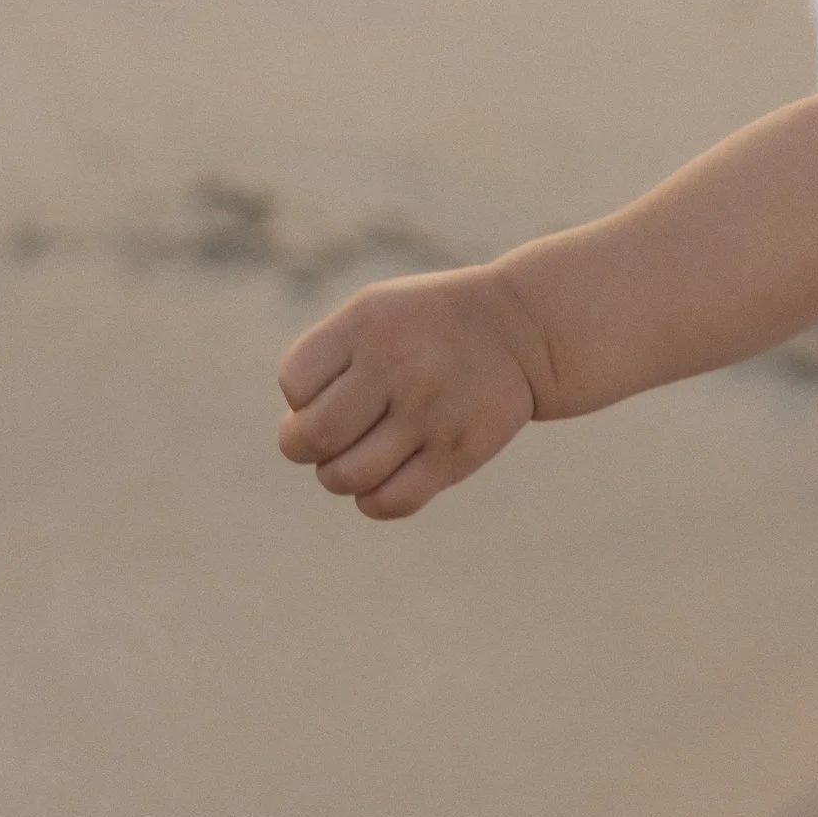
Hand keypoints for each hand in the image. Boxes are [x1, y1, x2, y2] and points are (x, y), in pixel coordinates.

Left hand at [277, 266, 551, 521]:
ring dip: (338, 476)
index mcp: (368, 325)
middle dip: (307, 446)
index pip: (294, 384)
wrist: (523, 328)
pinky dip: (373, 500)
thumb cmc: (428, 327)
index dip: (303, 397)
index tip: (335, 388)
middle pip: (310, 438)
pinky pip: (390, 502)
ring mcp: (430, 412)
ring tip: (358, 458)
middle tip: (332, 438)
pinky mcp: (458, 451)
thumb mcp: (374, 314)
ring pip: (345, 478)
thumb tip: (297, 440)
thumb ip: (325, 363)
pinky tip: (385, 478)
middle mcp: (397, 365)